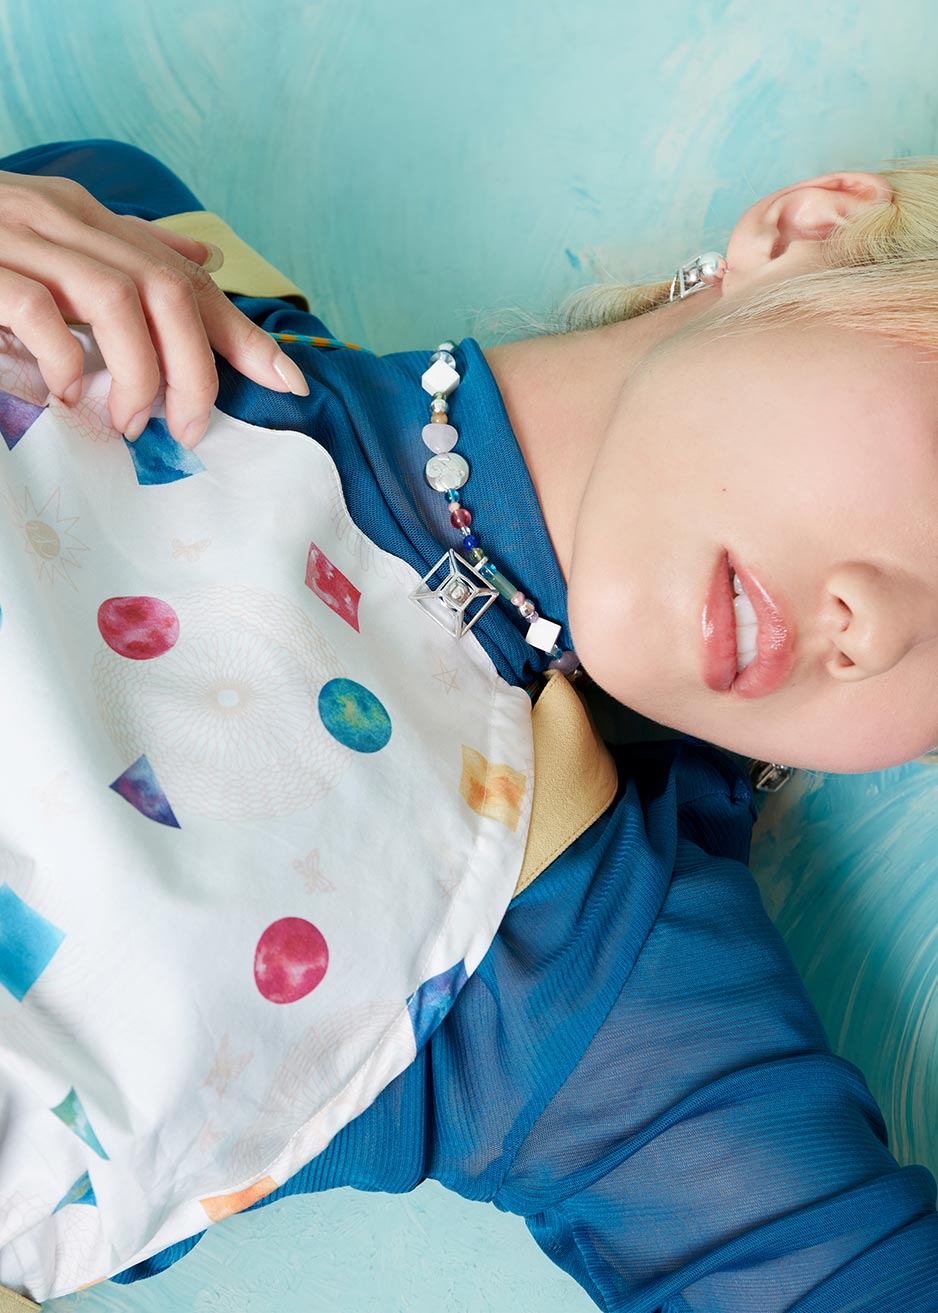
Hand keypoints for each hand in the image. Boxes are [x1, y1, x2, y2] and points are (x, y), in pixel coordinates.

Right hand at [0, 170, 309, 446]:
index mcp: (86, 218)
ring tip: (133, 422)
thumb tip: (205, 262)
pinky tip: (69, 396)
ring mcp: (16, 241)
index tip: (289, 384)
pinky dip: (66, 358)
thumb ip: (127, 253)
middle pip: (164, 290)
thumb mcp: (57, 245)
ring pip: (116, 298)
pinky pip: (37, 310)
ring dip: (140, 372)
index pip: (184, 277)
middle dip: (196, 367)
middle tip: (187, 428)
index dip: (243, 332)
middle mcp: (60, 221)